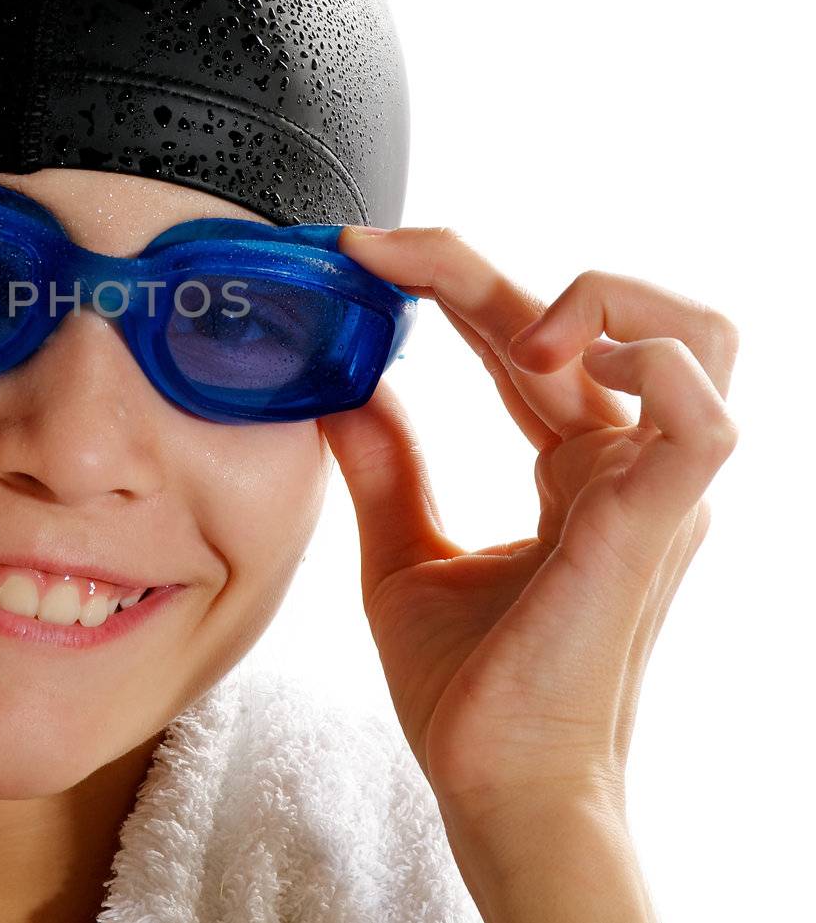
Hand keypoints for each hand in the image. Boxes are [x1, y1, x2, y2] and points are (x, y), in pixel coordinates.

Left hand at [318, 227, 738, 825]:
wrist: (493, 788)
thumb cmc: (468, 693)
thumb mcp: (403, 553)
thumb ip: (386, 466)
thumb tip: (340, 387)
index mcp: (576, 471)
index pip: (527, 340)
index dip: (450, 281)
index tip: (360, 257)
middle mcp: (625, 468)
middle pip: (591, 316)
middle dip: (476, 266)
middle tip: (381, 254)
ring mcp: (652, 494)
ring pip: (694, 338)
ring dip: (597, 299)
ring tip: (497, 333)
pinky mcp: (656, 526)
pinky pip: (702, 418)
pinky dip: (651, 363)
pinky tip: (556, 362)